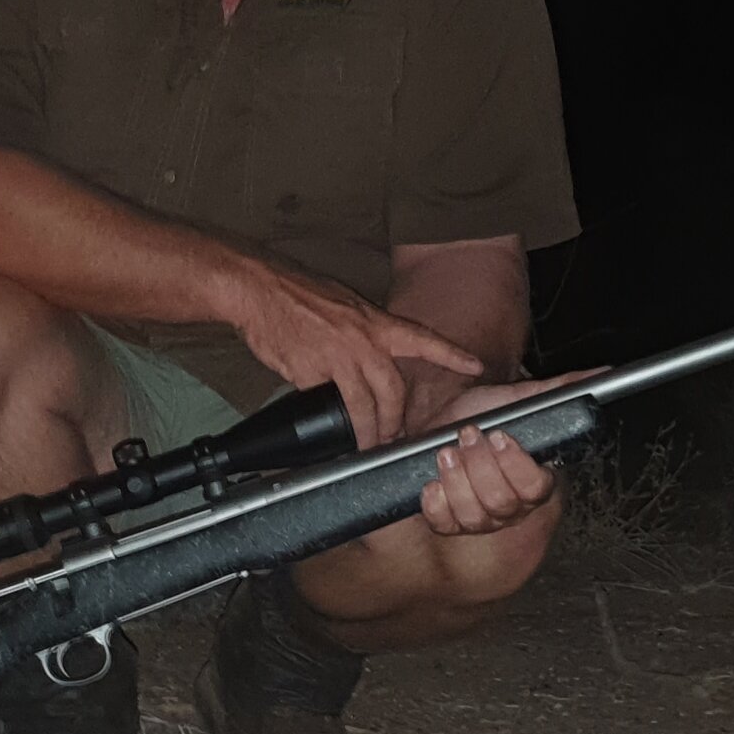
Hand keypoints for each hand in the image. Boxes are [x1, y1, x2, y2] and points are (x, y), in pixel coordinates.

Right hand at [224, 263, 481, 447]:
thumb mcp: (344, 306)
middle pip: (393, 391)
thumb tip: (369, 362)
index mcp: (374, 321)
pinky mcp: (311, 372)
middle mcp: (363, 339)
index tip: (475, 365)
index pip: (423, 339)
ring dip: (368, 430)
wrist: (258, 290)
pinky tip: (329, 426)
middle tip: (393, 435)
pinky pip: (328, 404)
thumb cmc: (297, 295)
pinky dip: (331, 418)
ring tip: (367, 443)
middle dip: (395, 420)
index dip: (451, 354)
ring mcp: (338, 356)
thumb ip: (363, 333)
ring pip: (364, 405)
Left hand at [414, 371, 594, 538]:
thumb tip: (603, 372)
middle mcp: (512, 507)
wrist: (446, 424)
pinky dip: (435, 505)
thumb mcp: (520, 399)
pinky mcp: (450, 521)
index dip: (515, 464)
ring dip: (456, 481)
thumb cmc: (487, 415)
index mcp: (535, 481)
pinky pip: (444, 525)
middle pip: (501, 502)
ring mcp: (481, 518)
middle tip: (467, 434)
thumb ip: (560, 390)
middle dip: (479, 465)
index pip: (534, 487)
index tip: (499, 434)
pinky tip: (432, 483)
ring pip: (474, 516)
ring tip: (445, 451)